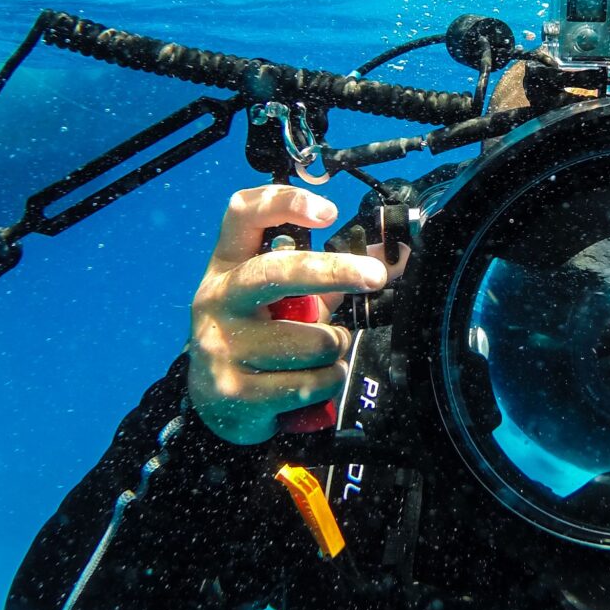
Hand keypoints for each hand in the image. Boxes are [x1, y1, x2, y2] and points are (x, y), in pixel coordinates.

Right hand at [188, 186, 387, 444]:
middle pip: (277, 272)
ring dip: (336, 349)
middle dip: (334, 271)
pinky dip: (326, 383)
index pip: (244, 215)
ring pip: (313, 340)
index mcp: (228, 266)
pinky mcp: (234, 391)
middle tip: (376, 276)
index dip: (285, 203)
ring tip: (321, 356)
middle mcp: (218, 300)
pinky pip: (310, 383)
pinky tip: (311, 384)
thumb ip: (329, 275)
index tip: (328, 211)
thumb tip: (393, 257)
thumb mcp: (282, 299)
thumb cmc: (259, 339)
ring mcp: (221, 346)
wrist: (216, 406)